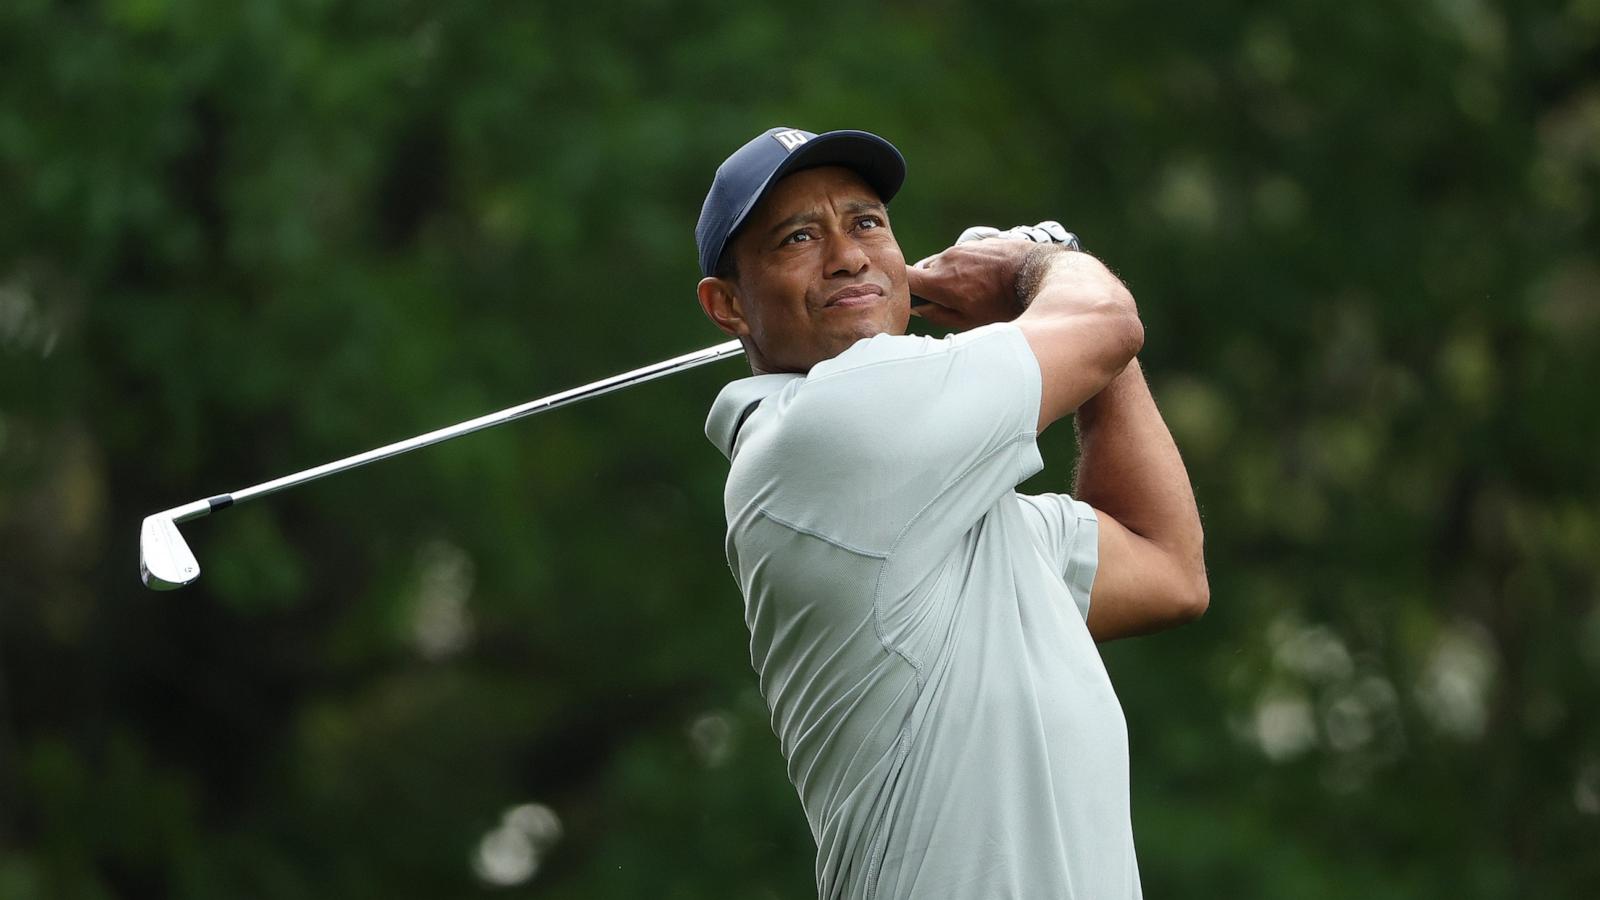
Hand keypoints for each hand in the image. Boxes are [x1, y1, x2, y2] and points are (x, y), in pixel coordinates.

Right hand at [906, 221, 1081, 330]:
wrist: (1038, 275)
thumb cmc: (1005, 305)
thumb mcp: (969, 322)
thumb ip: (938, 315)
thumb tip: (921, 310)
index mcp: (939, 281)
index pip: (902, 277)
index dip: (898, 288)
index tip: (904, 299)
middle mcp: (946, 259)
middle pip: (922, 271)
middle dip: (927, 286)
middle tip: (944, 304)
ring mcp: (962, 247)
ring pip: (943, 263)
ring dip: (948, 277)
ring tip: (971, 293)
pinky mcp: (977, 242)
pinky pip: (961, 255)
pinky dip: (965, 268)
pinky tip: (984, 281)